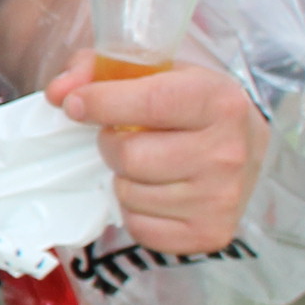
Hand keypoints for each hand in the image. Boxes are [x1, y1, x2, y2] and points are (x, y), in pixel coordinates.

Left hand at [45, 60, 268, 255]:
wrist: (247, 146)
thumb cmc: (190, 105)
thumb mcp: (155, 73)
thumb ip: (98, 71)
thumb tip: (57, 92)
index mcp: (218, 101)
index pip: (150, 103)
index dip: (101, 103)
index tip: (76, 104)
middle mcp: (227, 152)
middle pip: (129, 155)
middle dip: (111, 144)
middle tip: (126, 137)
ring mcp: (221, 198)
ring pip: (128, 193)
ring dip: (123, 178)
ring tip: (148, 164)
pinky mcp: (211, 234)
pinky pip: (139, 227)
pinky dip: (135, 211)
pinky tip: (157, 192)